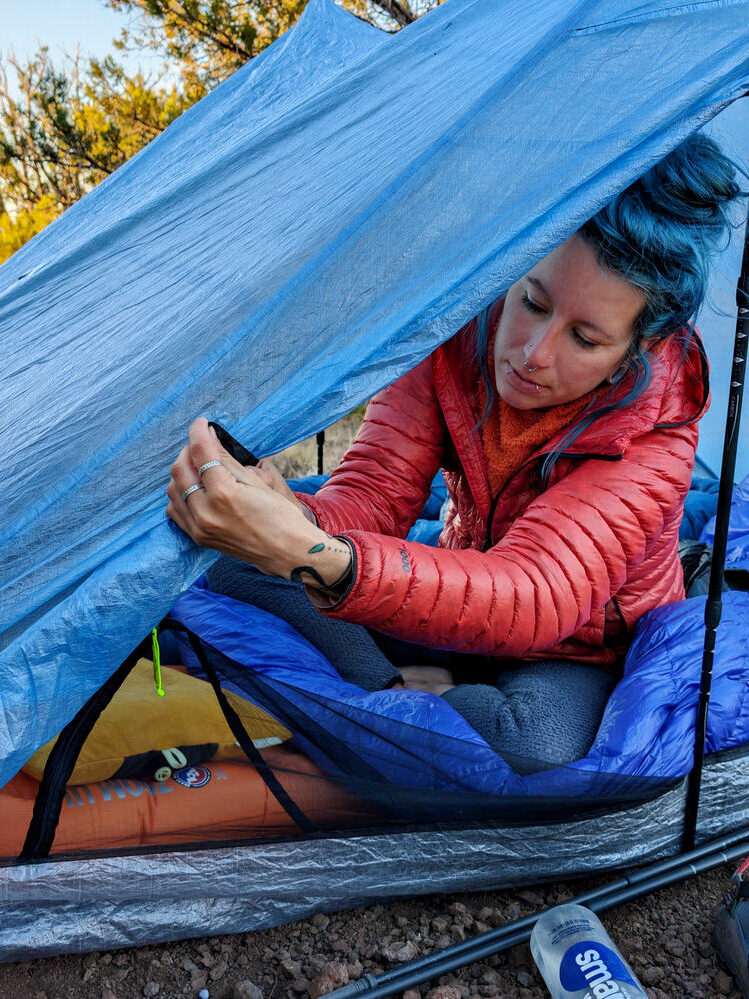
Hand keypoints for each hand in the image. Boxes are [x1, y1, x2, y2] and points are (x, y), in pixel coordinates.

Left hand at [166, 418, 348, 588]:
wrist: (287, 551)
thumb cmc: (280, 515)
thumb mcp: (255, 481)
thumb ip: (226, 459)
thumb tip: (209, 437)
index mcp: (224, 493)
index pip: (201, 452)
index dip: (198, 432)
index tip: (201, 423)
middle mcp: (206, 512)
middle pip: (180, 469)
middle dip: (187, 451)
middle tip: (201, 444)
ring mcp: (199, 528)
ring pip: (173, 489)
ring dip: (182, 472)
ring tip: (199, 466)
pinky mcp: (198, 538)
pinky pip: (175, 510)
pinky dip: (180, 494)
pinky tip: (195, 488)